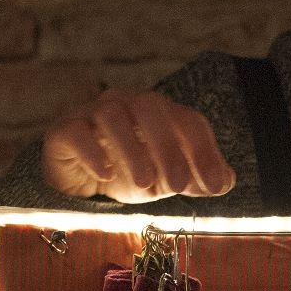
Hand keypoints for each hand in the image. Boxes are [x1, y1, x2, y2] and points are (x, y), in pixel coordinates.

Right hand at [41, 89, 234, 202]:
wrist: (78, 183)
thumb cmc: (128, 174)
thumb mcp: (166, 179)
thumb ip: (196, 179)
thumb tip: (226, 180)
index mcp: (159, 113)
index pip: (188, 121)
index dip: (205, 151)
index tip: (215, 186)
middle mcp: (127, 104)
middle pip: (151, 109)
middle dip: (169, 148)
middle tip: (178, 186)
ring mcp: (92, 113)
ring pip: (113, 115)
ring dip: (133, 149)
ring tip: (145, 184)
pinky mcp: (64, 131)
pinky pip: (76, 132)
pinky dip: (92, 151)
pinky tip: (106, 174)